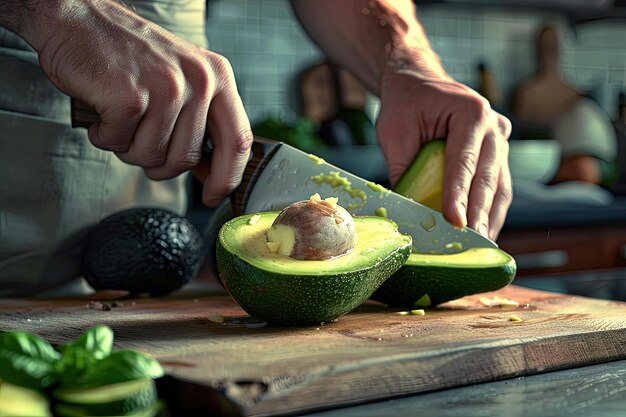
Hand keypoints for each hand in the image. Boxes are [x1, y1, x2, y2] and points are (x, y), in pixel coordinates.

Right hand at [33, 0, 251, 205]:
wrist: (78, 19)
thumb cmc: (128, 56)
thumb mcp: (183, 78)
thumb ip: (201, 118)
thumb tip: (210, 169)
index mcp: (217, 77)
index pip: (238, 140)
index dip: (228, 177)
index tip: (215, 195)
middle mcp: (198, 80)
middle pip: (187, 159)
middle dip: (158, 164)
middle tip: (139, 141)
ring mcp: (166, 87)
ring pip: (151, 156)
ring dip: (128, 148)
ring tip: (121, 118)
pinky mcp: (130, 96)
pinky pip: (119, 143)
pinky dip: (104, 136)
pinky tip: (102, 112)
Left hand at [377, 72, 511, 239]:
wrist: (418, 83)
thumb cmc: (405, 105)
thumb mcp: (395, 133)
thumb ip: (404, 169)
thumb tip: (408, 211)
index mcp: (471, 112)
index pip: (464, 162)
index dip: (459, 195)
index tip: (455, 222)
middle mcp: (493, 125)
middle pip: (488, 177)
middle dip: (479, 213)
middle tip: (472, 242)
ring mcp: (499, 138)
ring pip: (499, 185)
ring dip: (490, 216)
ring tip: (481, 244)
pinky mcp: (497, 152)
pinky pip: (498, 185)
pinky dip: (490, 208)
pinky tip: (483, 229)